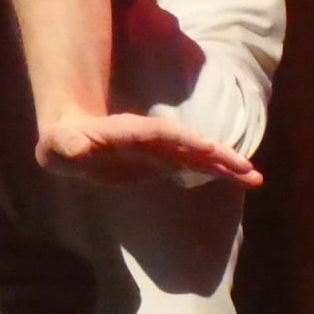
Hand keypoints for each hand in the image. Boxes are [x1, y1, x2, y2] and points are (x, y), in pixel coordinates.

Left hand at [36, 110, 263, 186]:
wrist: (72, 138)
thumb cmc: (61, 143)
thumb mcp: (57, 145)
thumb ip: (66, 145)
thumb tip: (73, 149)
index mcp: (127, 133)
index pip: (159, 134)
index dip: (181, 139)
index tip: (206, 147)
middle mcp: (150, 139)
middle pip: (188, 144)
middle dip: (216, 154)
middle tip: (247, 169)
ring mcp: (160, 150)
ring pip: (198, 156)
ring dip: (225, 165)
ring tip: (255, 178)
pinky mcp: (164, 162)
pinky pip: (196, 167)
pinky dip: (218, 172)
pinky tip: (243, 180)